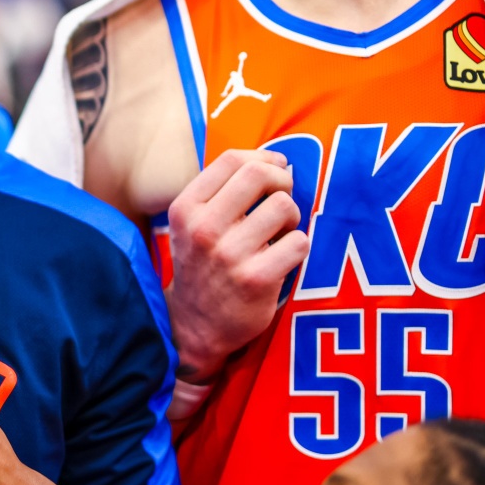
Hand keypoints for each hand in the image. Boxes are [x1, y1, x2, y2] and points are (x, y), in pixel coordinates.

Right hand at [165, 148, 309, 380]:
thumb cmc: (202, 265)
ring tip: (280, 232)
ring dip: (291, 217)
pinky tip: (283, 257)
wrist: (193, 326)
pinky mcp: (256, 279)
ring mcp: (230, 255)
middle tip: (282, 198)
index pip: (232, 159)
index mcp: (186, 209)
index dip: (264, 158)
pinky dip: (298, 247)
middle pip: (260, 175)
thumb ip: (222, 190)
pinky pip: (299, 242)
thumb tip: (277, 161)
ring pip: (284, 206)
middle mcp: (204, 229)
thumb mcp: (192, 224)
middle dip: (283, 181)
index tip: (275, 169)